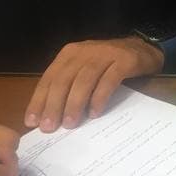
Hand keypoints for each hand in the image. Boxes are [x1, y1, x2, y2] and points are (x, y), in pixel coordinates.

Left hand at [25, 36, 162, 131]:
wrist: (143, 49)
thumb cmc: (108, 64)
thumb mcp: (84, 70)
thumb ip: (69, 86)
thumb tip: (50, 115)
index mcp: (69, 54)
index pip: (49, 78)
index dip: (39, 100)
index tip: (33, 121)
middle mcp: (84, 51)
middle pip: (64, 79)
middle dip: (54, 104)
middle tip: (49, 126)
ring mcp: (105, 54)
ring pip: (84, 80)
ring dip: (74, 103)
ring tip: (70, 124)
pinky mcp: (124, 61)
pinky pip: (108, 81)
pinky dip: (99, 98)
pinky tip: (94, 113)